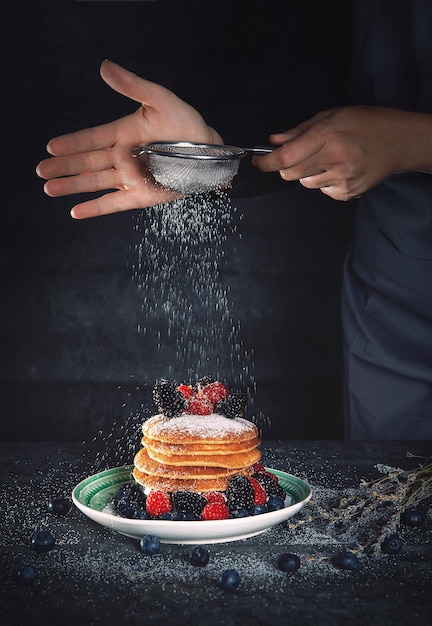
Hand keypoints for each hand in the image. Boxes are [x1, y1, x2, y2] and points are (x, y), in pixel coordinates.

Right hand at [36, 60, 221, 217]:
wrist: (210, 156)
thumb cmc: (187, 125)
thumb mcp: (160, 100)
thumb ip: (133, 86)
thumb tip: (104, 66)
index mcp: (124, 134)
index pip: (91, 138)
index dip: (72, 143)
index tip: (51, 146)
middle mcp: (122, 157)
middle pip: (87, 162)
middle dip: (63, 166)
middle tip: (41, 170)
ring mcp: (130, 178)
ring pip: (94, 183)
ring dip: (72, 186)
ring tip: (50, 189)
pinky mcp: (140, 196)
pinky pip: (114, 203)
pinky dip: (96, 208)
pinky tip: (76, 211)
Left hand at [252, 106, 431, 200]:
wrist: (400, 141)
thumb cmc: (366, 123)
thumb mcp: (333, 115)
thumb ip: (300, 130)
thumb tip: (274, 141)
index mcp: (328, 135)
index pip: (287, 156)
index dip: (267, 163)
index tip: (258, 163)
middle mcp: (334, 158)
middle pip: (291, 174)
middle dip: (286, 167)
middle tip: (300, 156)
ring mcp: (343, 178)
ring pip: (306, 183)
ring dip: (308, 174)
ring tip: (328, 159)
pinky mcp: (350, 192)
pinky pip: (323, 191)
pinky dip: (324, 182)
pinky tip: (340, 169)